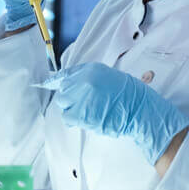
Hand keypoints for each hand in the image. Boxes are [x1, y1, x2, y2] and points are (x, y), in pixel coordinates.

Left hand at [53, 62, 188, 165]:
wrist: (139, 110)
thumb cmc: (130, 96)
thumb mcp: (110, 77)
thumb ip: (91, 79)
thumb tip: (73, 84)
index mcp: (91, 69)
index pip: (66, 74)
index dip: (58, 81)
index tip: (49, 84)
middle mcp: (83, 80)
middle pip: (63, 89)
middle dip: (69, 98)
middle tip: (82, 104)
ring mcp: (80, 96)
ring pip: (63, 104)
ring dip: (72, 109)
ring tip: (87, 112)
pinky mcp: (80, 113)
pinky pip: (67, 117)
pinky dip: (74, 121)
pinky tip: (86, 120)